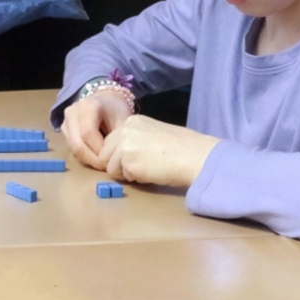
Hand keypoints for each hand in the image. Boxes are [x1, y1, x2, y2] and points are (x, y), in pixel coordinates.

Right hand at [59, 83, 135, 167]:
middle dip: (93, 159)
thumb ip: (117, 139)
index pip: (88, 133)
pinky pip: (72, 148)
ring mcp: (66, 121)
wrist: (106, 100)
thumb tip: (112, 160)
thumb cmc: (116, 110)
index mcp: (88, 106)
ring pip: (73, 148)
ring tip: (102, 161)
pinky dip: (84, 156)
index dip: (98, 150)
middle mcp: (72, 112)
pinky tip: (95, 155)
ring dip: (88, 159)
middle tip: (106, 166)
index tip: (110, 159)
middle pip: (77, 144)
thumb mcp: (123, 121)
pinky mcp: (64, 129)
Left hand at [99, 113, 218, 188]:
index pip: (111, 141)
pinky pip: (123, 177)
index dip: (120, 154)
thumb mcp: (154, 133)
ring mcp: (125, 146)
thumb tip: (125, 154)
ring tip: (147, 169)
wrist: (194, 155)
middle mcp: (125, 130)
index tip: (136, 158)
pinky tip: (150, 173)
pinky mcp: (129, 163)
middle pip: (105, 154)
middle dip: (118, 164)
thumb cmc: (182, 146)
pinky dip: (134, 179)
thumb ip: (136, 139)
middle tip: (139, 167)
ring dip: (125, 173)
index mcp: (132, 121)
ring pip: (110, 168)